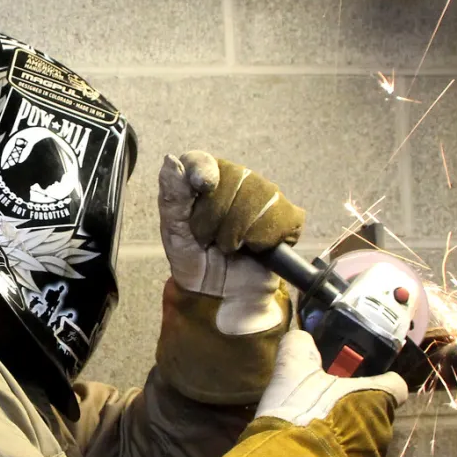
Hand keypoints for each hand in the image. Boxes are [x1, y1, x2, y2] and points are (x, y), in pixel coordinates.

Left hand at [158, 151, 305, 334]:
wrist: (221, 296)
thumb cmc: (196, 262)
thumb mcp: (174, 235)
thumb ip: (171, 198)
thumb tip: (171, 161)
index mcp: (203, 179)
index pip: (201, 160)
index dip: (202, 170)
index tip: (203, 186)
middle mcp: (236, 180)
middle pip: (232, 180)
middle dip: (215, 219)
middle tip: (210, 239)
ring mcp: (264, 196)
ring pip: (257, 198)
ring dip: (237, 232)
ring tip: (229, 246)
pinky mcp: (286, 217)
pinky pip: (280, 216)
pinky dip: (263, 238)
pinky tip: (253, 248)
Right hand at [258, 330, 408, 425]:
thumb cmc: (300, 412)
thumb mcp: (292, 369)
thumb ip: (300, 347)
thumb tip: (302, 338)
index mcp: (377, 398)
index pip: (395, 385)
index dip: (379, 380)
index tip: (357, 380)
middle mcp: (384, 431)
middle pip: (374, 415)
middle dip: (353, 411)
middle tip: (323, 408)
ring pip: (363, 443)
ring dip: (345, 438)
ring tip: (314, 436)